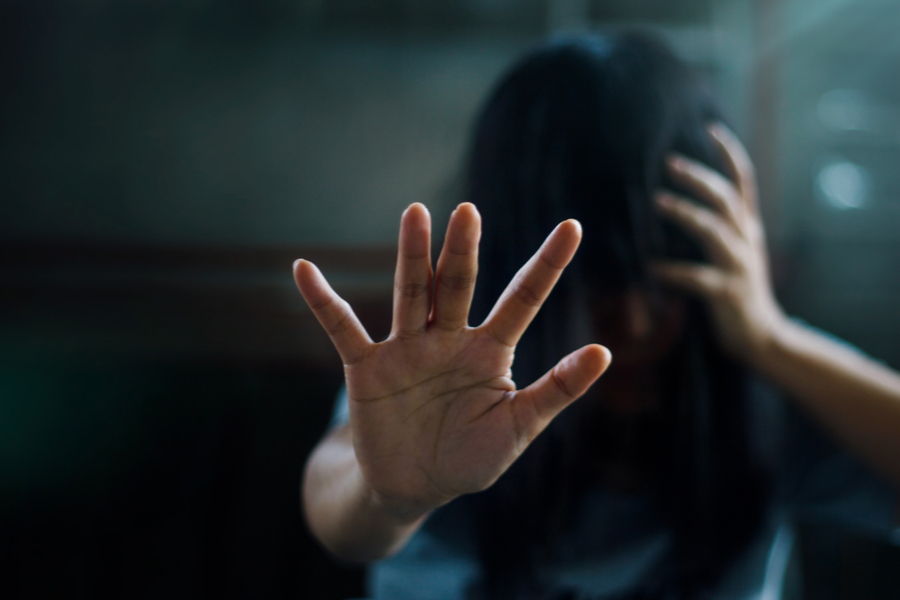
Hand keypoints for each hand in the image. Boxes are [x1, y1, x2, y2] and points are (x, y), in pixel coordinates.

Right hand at [294, 203, 609, 519]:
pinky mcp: (367, 368)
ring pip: (411, 294)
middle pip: (458, 285)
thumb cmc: (471, 456)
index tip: (573, 226)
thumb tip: (605, 351)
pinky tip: (304, 270)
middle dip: (463, 251)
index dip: (547, 266)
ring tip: (416, 214)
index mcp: (490, 351)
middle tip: (469, 213)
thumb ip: (557, 390)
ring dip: (412, 257)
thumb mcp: (519, 426)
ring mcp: (407, 349)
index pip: (523, 299)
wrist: (414, 486)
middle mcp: (449, 339)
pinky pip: (343, 329)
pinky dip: (323, 302)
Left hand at [652, 124, 786, 361]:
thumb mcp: (733, 252)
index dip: (730, 153)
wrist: (763, 338)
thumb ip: (714, 227)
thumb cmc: (738, 291)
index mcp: (747, 227)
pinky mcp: (728, 293)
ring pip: (714, 230)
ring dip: (684, 213)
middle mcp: (746, 240)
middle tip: (669, 162)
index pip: (743, 181)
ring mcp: (739, 266)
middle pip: (726, 198)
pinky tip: (650, 267)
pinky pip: (697, 278)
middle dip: (698, 176)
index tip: (711, 127)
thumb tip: (676, 201)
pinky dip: (672, 271)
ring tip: (656, 202)